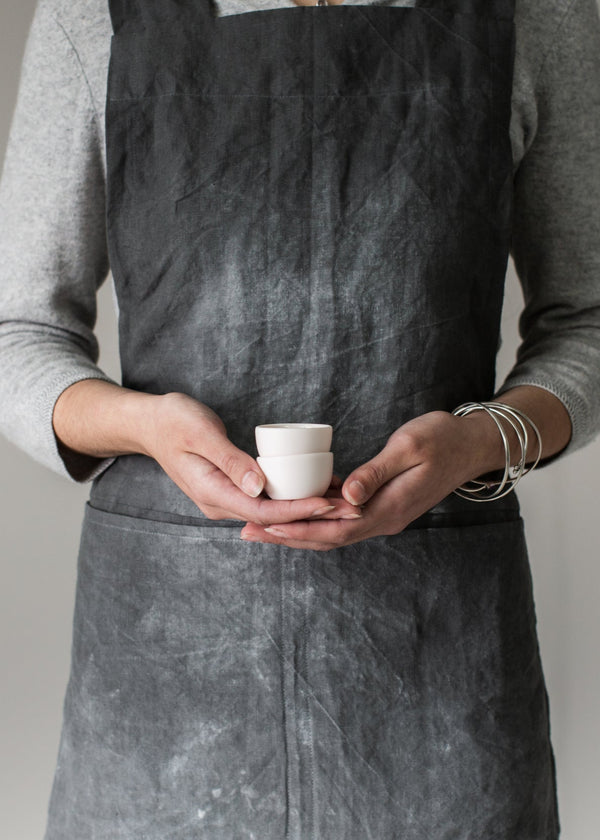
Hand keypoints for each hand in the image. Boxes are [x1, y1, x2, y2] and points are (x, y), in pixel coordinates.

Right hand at [143, 392, 357, 523]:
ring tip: (344, 502)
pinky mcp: (231, 489)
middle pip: (274, 519)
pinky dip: (293, 496)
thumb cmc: (173, 421)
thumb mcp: (201, 433)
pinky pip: (266, 499)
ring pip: (273, 511)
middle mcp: (220, 504)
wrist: (149, 423)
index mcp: (212, 493)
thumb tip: (259, 487)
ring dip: (307, 508)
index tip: (330, 504)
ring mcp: (225, 498)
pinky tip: (318, 489)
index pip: (264, 512)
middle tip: (352, 509)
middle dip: (313, 515)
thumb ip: (230, 460)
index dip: (299, 510)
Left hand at [240, 410, 501, 549]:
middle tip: (247, 533)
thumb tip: (346, 497)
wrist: (471, 444)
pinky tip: (294, 508)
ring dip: (297, 531)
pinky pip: (342, 519)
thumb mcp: (409, 447)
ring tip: (261, 526)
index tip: (265, 525)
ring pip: (332, 532)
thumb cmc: (442, 439)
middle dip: (286, 536)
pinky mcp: (381, 505)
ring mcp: (383, 515)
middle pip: (326, 538)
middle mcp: (383, 519)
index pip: (334, 529)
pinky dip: (316, 518)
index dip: (298, 529)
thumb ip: (376, 472)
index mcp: (388, 508)